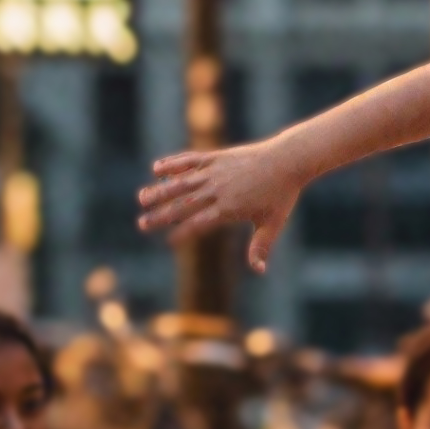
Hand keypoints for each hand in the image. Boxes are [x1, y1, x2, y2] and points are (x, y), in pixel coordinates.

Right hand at [137, 137, 302, 273]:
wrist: (287, 161)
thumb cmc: (281, 195)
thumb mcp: (273, 224)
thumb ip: (261, 247)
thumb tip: (259, 271)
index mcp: (229, 209)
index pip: (200, 224)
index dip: (183, 233)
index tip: (168, 242)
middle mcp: (218, 191)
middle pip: (184, 205)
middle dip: (161, 215)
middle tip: (142, 224)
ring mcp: (215, 172)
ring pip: (181, 183)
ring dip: (159, 191)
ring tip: (141, 198)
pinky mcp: (216, 157)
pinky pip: (189, 161)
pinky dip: (172, 165)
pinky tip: (157, 169)